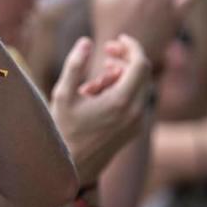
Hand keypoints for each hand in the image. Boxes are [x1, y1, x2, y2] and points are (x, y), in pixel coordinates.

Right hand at [50, 35, 151, 184]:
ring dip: (122, 75)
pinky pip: (137, 101)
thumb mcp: (63, 94)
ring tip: (92, 82)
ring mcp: (138, 123)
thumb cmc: (63, 130)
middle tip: (106, 52)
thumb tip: (86, 41)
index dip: (131, 46)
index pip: (140, 63)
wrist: (72, 168)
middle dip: (126, 58)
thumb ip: (75, 64)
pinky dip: (123, 90)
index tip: (117, 39)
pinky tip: (98, 95)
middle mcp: (136, 113)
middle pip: (143, 72)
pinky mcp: (135, 130)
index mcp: (121, 102)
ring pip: (140, 86)